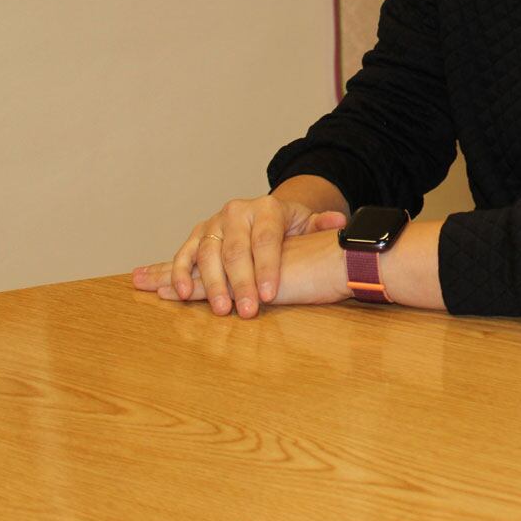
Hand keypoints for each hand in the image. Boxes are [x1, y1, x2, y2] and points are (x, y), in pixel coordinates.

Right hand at [132, 194, 347, 317]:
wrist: (265, 216)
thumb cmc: (289, 228)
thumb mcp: (308, 224)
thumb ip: (322, 226)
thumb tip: (340, 225)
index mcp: (267, 209)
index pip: (266, 240)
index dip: (267, 268)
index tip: (270, 294)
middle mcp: (237, 212)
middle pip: (236, 250)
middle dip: (241, 283)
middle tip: (248, 311)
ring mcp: (214, 223)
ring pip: (208, 253)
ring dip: (212, 284)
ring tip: (221, 309)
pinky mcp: (196, 235)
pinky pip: (184, 253)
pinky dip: (180, 273)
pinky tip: (184, 294)